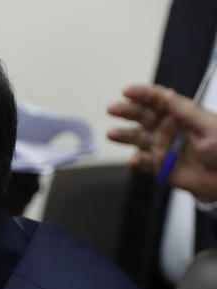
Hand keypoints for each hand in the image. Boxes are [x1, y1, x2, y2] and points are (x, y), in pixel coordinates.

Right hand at [107, 84, 216, 201]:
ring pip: (138, 139)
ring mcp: (161, 147)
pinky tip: (134, 160)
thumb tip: (168, 95)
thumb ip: (186, 112)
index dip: (142, 94)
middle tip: (112, 108)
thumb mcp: (208, 126)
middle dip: (126, 111)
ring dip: (124, 136)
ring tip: (111, 133)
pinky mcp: (159, 166)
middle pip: (142, 116)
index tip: (127, 91)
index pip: (157, 100)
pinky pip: (145, 163)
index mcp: (179, 114)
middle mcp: (166, 129)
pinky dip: (138, 162)